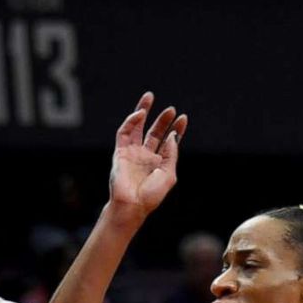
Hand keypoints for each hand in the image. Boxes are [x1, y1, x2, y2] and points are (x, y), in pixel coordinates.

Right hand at [108, 92, 185, 219]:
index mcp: (158, 163)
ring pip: (136, 128)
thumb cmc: (150, 195)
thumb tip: (172, 135)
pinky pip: (124, 133)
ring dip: (143, 112)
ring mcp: (132, 153)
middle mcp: (145, 156)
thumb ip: (171, 153)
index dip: (175, 129)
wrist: (132, 205)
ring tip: (149, 97)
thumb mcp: (169, 174)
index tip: (182, 118)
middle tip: (170, 109)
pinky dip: (131, 121)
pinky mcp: (120, 152)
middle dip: (162, 120)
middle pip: (153, 132)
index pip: (167, 141)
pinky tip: (140, 113)